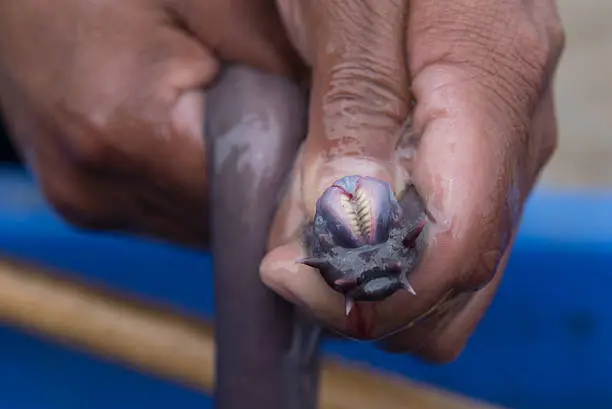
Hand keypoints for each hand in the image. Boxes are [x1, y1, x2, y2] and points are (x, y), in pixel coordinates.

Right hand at [0, 0, 300, 246]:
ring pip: (196, 225)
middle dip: (259, 185)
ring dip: (223, 188)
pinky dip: (190, 187)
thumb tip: (331, 129)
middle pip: (223, 221)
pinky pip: (166, 214)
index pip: (247, 198)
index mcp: (128, 133)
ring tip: (221, 127)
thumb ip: (273, 65)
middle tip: (272, 130)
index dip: (289, 178)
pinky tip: (187, 138)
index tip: (312, 151)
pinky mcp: (82, 203)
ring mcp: (85, 203)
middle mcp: (98, 187)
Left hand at [261, 0, 564, 361]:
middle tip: (291, 267)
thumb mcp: (346, 4)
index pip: (462, 234)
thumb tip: (356, 222)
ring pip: (456, 268)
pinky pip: (443, 236)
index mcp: (492, 75)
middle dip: (374, 295)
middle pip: (464, 270)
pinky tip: (334, 224)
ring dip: (376, 279)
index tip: (295, 277)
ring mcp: (499, 145)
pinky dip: (386, 254)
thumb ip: (356, 108)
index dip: (382, 286)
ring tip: (304, 244)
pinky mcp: (474, 156)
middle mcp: (513, 124)